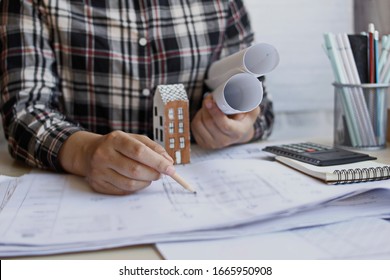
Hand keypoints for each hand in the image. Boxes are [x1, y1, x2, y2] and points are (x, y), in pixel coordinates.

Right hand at [58, 131, 174, 194]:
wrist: (88, 152)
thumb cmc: (117, 145)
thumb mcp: (134, 139)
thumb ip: (153, 148)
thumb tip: (169, 161)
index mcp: (115, 139)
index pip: (139, 151)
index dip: (157, 161)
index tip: (170, 168)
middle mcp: (104, 154)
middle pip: (135, 170)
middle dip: (153, 174)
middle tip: (161, 174)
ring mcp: (99, 171)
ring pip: (130, 183)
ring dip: (146, 182)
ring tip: (150, 176)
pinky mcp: (98, 184)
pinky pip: (123, 191)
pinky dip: (136, 188)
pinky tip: (138, 181)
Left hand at [191, 94, 259, 148]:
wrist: (237, 132)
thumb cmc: (243, 118)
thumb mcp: (251, 110)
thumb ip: (251, 102)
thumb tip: (247, 94)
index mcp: (237, 132)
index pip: (224, 125)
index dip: (215, 112)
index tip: (210, 101)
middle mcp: (224, 141)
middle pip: (209, 122)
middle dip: (206, 107)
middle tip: (209, 98)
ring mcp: (213, 144)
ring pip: (200, 124)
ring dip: (201, 111)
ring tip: (208, 106)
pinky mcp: (203, 143)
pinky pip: (194, 127)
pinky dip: (197, 117)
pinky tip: (204, 114)